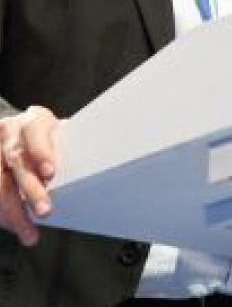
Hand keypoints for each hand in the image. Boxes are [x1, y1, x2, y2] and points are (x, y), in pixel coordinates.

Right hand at [0, 106, 59, 244]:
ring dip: (13, 211)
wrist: (20, 136)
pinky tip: (16, 227)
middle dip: (30, 189)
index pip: (34, 131)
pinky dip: (4, 214)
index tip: (50, 173)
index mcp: (34, 120)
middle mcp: (10, 132)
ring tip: (30, 234)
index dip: (41, 152)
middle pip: (17, 161)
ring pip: (0, 183)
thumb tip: (100, 169)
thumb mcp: (62, 136)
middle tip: (45, 211)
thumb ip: (69, 147)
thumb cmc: (52, 140)